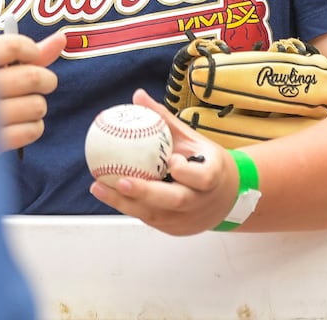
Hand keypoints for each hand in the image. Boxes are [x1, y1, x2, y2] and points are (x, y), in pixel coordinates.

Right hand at [0, 30, 64, 151]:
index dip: (30, 50)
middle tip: (43, 83)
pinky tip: (19, 124)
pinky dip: (33, 127)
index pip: (11, 47)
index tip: (32, 55)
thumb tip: (62, 39)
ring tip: (24, 107)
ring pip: (37, 106)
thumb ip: (25, 53)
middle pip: (32, 77)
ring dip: (37, 106)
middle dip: (46, 80)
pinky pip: (32, 130)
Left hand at [88, 89, 235, 235]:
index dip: (187, 171)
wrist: (227, 198)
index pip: (203, 177)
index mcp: (213, 177)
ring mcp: (189, 219)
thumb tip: (138, 96)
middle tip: (121, 181)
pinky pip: (150, 218)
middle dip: (147, 192)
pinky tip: (108, 193)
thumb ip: (164, 119)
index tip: (172, 159)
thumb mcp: (191, 139)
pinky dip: (129, 206)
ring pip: (156, 214)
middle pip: (176, 200)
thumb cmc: (206, 161)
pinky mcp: (176, 230)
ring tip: (98, 187)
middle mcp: (201, 202)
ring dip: (124, 202)